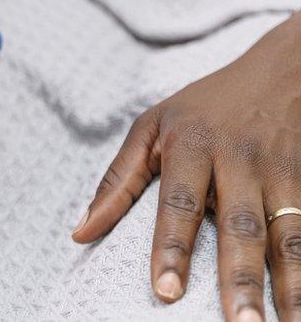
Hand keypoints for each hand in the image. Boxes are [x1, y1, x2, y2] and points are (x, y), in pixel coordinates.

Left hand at [74, 14, 300, 320]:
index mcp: (189, 146)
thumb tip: (80, 233)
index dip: (173, 248)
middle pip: (240, 226)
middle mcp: (238, 159)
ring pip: (288, 233)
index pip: (178, 204)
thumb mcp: (150, 128)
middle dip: (240, 279)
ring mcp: (280, 170)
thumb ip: (117, 182)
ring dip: (291, 284)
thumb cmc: (201, 108)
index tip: (166, 292)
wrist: (279, 69)